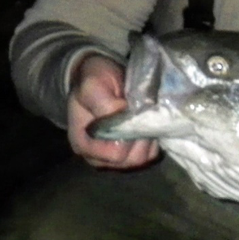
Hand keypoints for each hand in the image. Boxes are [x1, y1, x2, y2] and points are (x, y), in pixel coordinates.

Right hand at [68, 54, 158, 168]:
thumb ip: (104, 104)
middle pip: (131, 160)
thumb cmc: (94, 82)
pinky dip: (153, 140)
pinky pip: (150, 154)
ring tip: (145, 117)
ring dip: (149, 137)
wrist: (102, 80)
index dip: (128, 134)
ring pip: (143, 159)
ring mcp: (117, 159)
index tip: (130, 113)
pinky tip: (148, 123)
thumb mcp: (92, 86)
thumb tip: (124, 116)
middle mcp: (100, 157)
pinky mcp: (132, 153)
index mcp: (84, 145)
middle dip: (141, 136)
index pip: (116, 154)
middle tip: (142, 113)